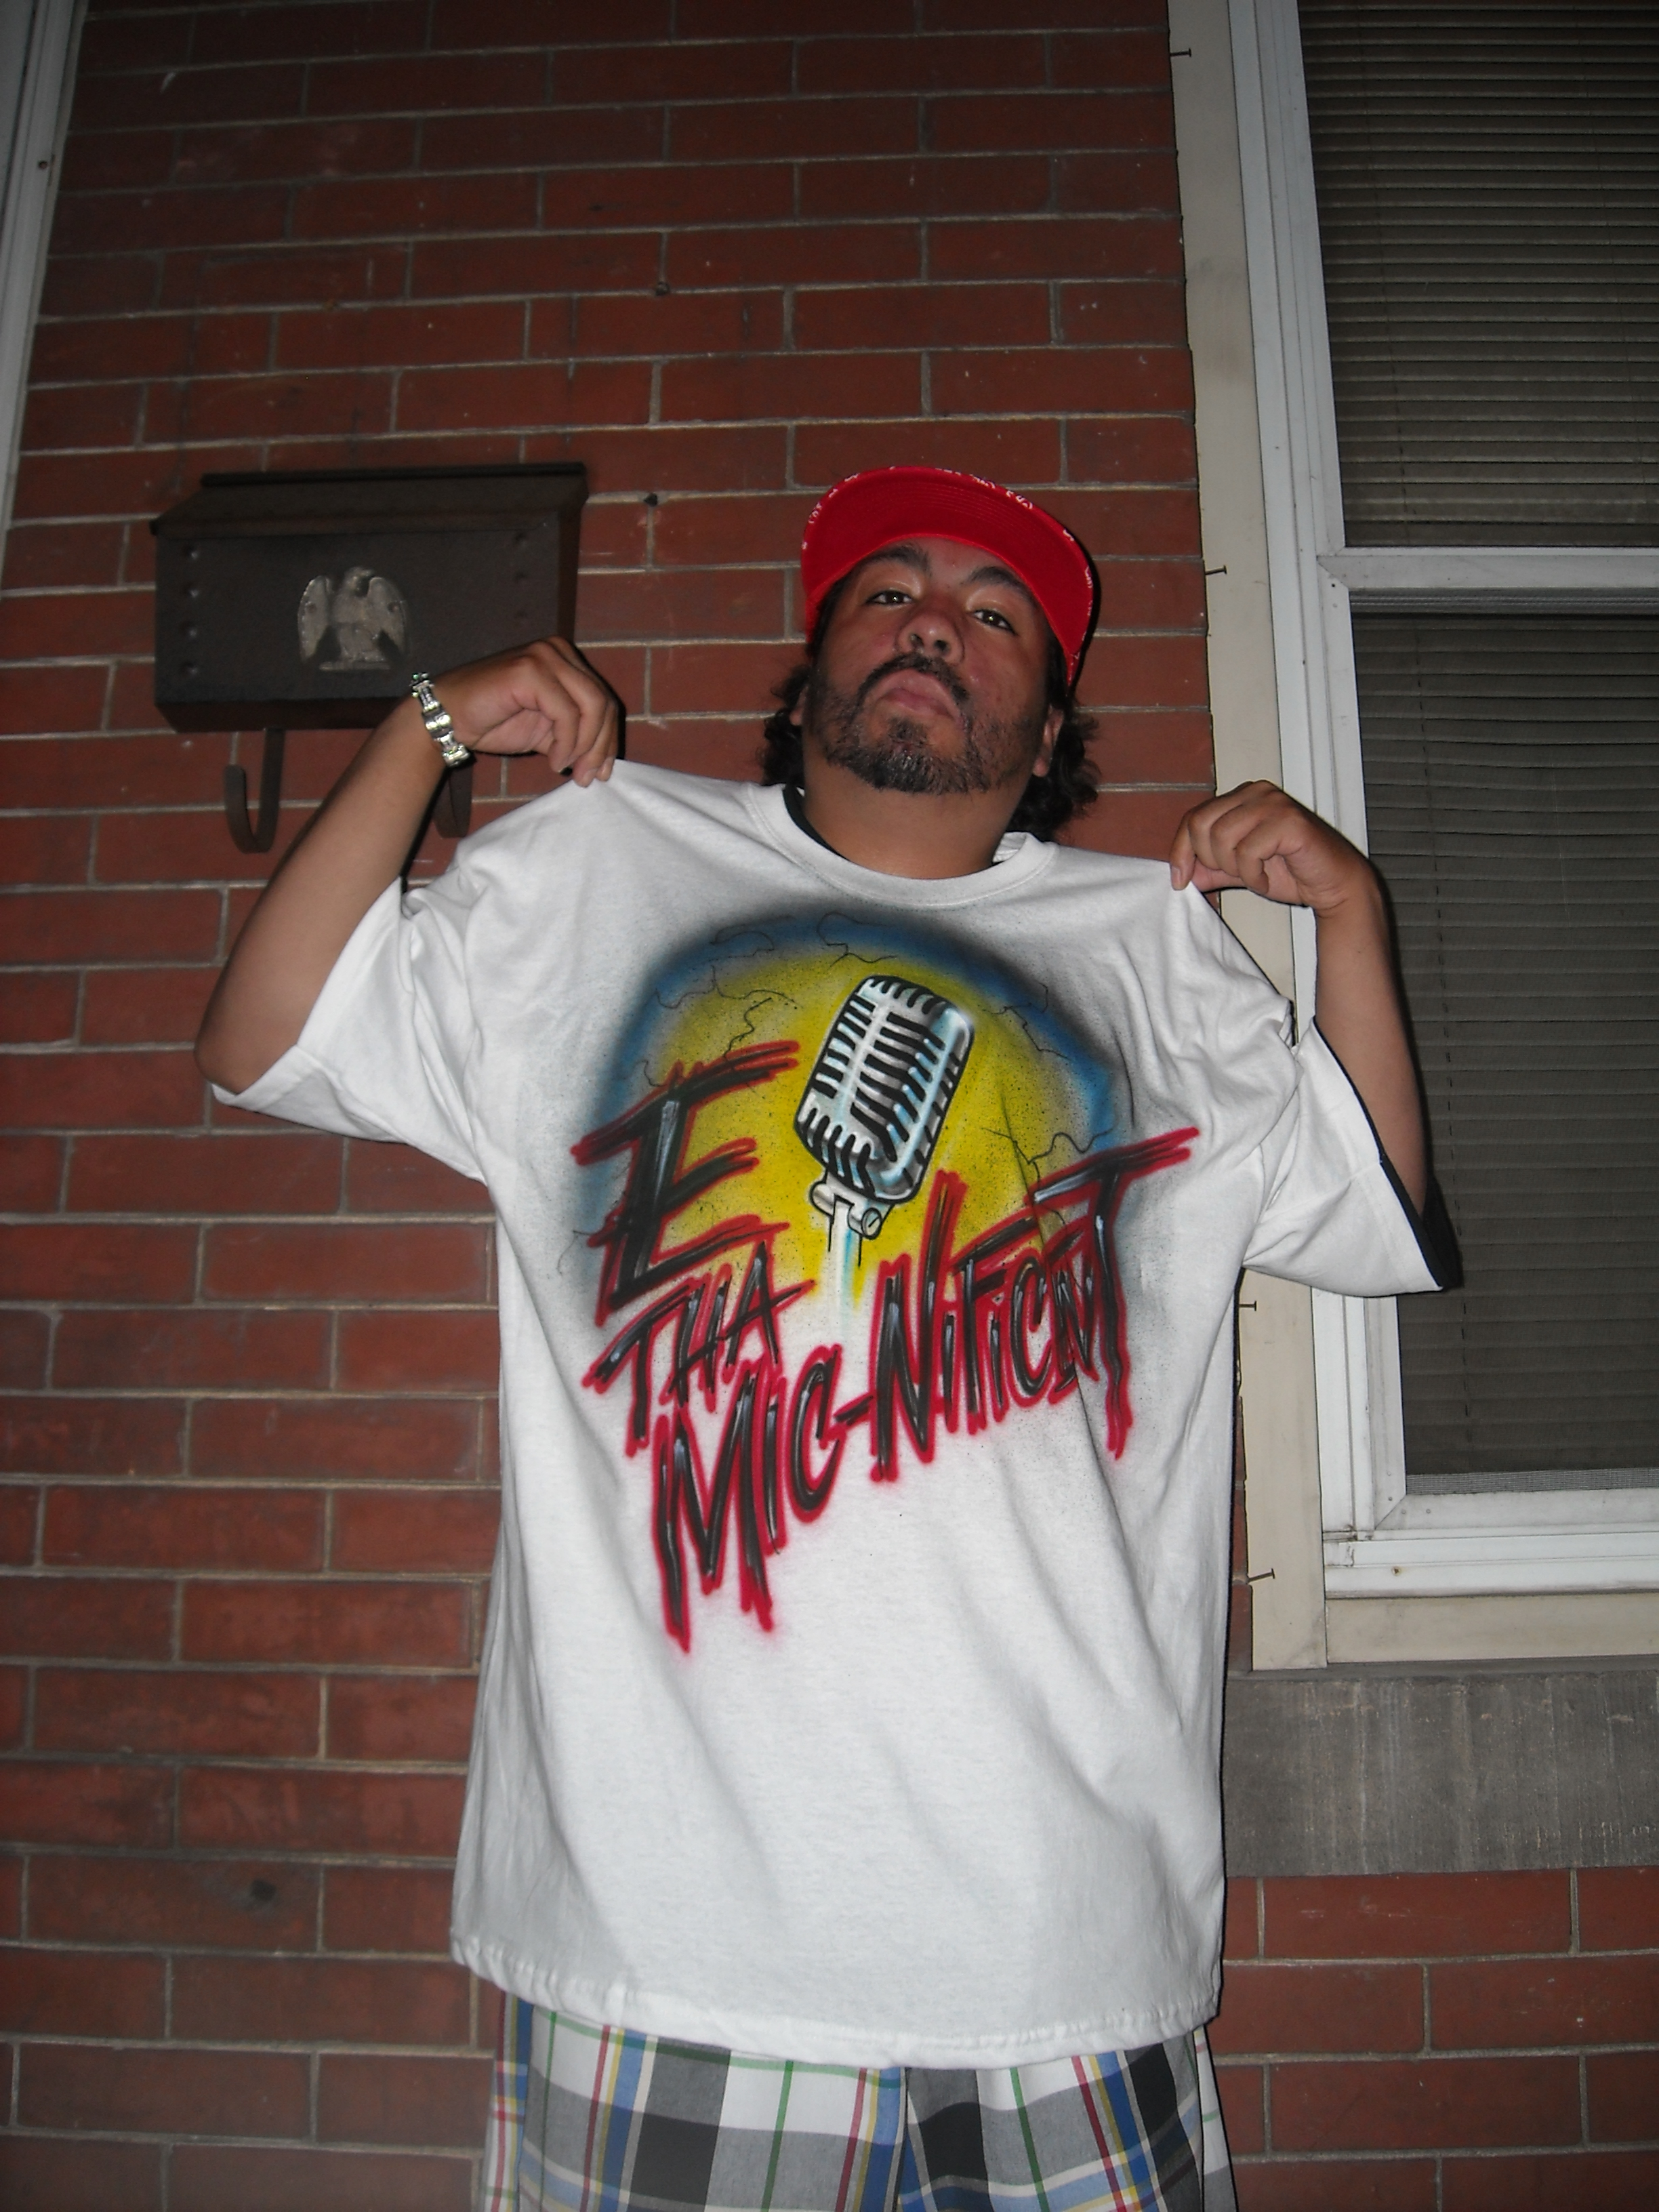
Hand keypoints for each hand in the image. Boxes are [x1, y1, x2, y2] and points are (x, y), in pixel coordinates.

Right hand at [428, 637, 618, 786]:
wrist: (446, 718)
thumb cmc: (492, 722)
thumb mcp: (545, 730)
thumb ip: (574, 736)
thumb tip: (604, 764)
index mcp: (564, 659)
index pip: (603, 699)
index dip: (608, 739)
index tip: (603, 772)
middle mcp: (556, 650)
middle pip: (602, 701)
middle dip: (601, 746)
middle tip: (588, 778)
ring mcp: (543, 656)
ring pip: (591, 705)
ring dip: (586, 746)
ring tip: (570, 770)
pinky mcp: (529, 670)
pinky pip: (566, 713)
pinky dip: (566, 743)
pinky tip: (554, 762)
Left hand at [1169, 780, 1371, 916]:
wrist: (1331, 884)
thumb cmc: (1290, 872)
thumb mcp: (1239, 870)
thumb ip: (1210, 868)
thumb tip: (1179, 874)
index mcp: (1242, 797)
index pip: (1194, 818)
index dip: (1181, 851)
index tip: (1180, 881)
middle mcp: (1257, 792)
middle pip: (1202, 826)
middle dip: (1211, 861)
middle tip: (1238, 873)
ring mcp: (1274, 803)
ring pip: (1222, 838)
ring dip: (1236, 869)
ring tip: (1258, 874)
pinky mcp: (1289, 821)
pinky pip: (1248, 852)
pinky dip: (1254, 876)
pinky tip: (1270, 878)